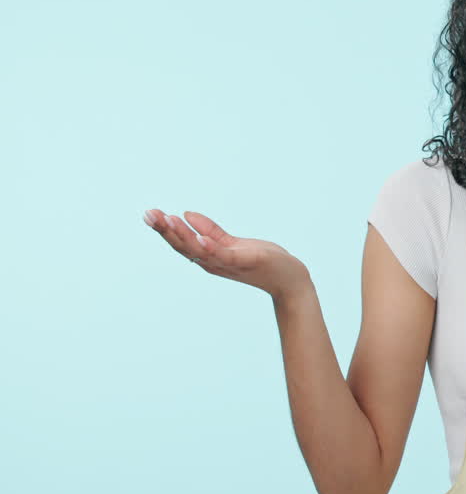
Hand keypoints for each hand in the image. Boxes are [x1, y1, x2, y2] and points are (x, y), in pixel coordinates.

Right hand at [144, 209, 311, 300]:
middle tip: (149, 214)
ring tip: (168, 219)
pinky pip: (224, 255)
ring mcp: (228, 264)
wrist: (288, 280)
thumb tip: (186, 214)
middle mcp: (213, 263)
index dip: (164, 229)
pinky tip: (200, 238)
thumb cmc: (261, 261)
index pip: (181, 243)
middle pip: (184, 247)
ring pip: (199, 250)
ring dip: (183, 235)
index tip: (149, 213)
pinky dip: (211, 247)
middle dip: (165, 231)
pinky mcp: (245, 261)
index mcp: (208, 257)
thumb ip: (211, 231)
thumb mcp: (232, 243)